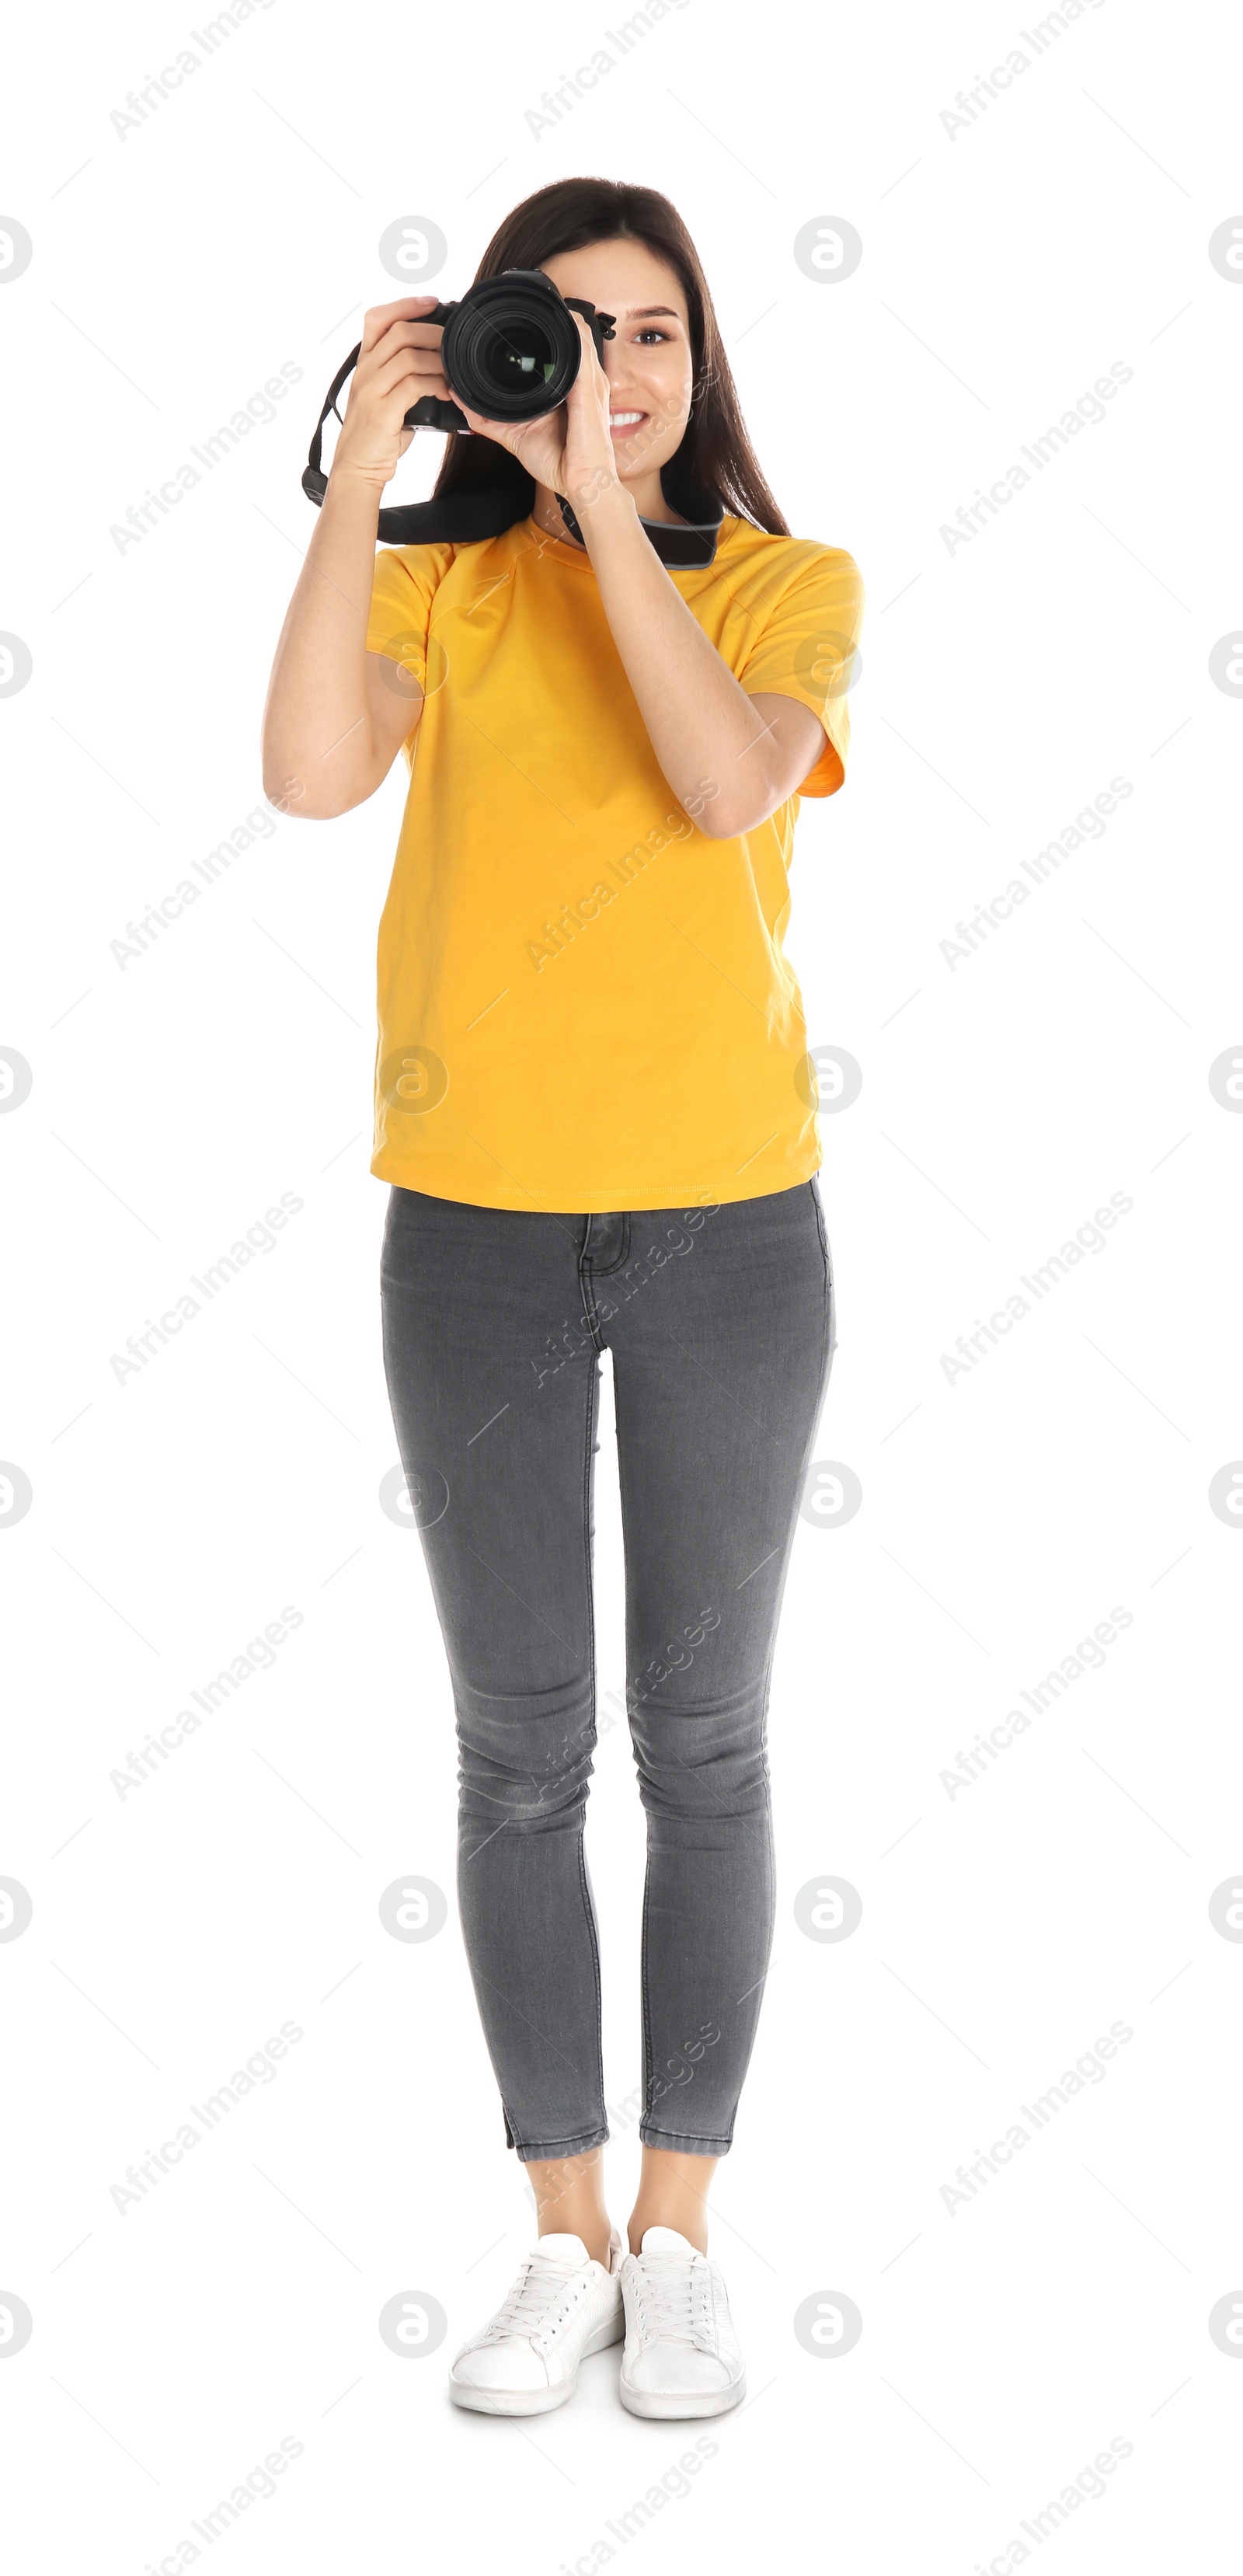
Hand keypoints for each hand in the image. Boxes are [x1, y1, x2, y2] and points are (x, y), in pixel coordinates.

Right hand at [329, 296, 449, 494]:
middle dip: (432, 331)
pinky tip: (445, 391)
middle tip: (452, 342)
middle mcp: (366, 372)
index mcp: (366, 364)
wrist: (357, 467)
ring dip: (437, 359)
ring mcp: (372, 390)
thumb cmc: (376, 434)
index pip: (377, 318)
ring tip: (453, 370)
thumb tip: (437, 361)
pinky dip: (435, 384)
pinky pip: (413, 385)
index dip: (405, 304)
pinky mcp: (382, 411)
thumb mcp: (385, 396)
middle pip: (399, 331)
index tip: (432, 301)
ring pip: (408, 355)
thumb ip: (402, 375)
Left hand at [457, 312, 621, 516]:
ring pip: (579, 331)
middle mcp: (584, 380)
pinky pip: (583, 349)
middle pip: (573, 331)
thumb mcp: (516, 435)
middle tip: (519, 306)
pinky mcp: (590, 388)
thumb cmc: (559, 463)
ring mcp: (590, 382)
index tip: (518, 319)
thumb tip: (461, 399)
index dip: (546, 328)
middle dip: (552, 316)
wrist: (581, 485)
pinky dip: (572, 330)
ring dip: (561, 316)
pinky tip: (559, 318)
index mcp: (571, 387)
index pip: (563, 345)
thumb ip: (489, 417)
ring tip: (536, 305)